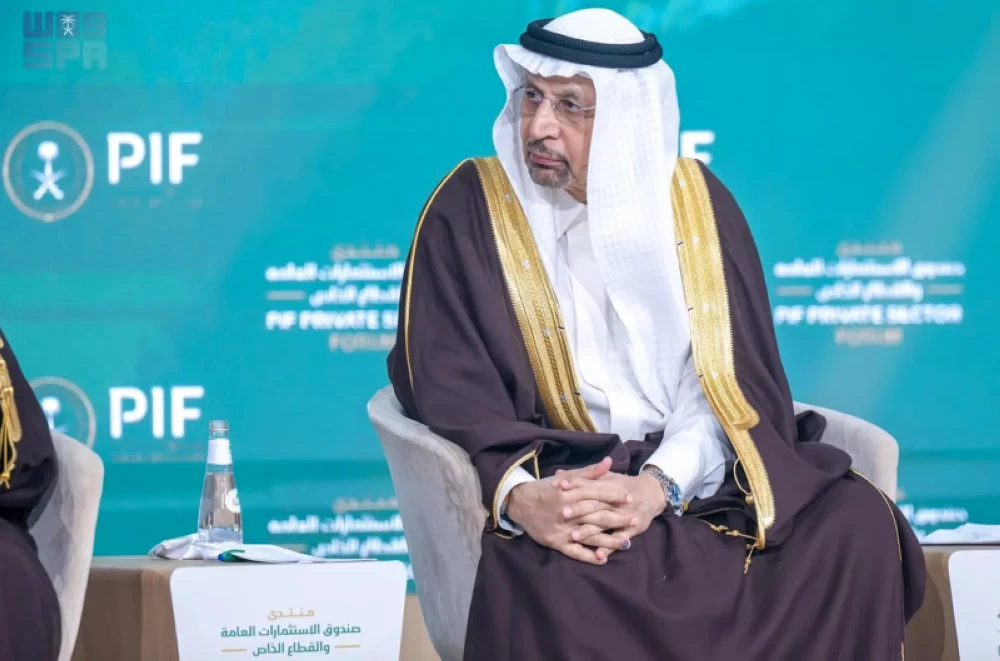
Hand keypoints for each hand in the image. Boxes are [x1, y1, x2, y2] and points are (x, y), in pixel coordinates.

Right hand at [507, 457, 634, 564]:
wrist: (519, 503)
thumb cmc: (545, 488)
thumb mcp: (566, 477)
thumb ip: (588, 472)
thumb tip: (608, 462)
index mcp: (568, 492)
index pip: (596, 494)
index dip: (614, 496)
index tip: (629, 498)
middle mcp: (566, 511)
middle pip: (595, 515)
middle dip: (617, 518)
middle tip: (635, 519)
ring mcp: (561, 529)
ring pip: (589, 535)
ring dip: (608, 540)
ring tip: (627, 543)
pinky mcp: (555, 542)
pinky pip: (574, 552)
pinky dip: (588, 556)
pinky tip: (602, 559)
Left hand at [557, 470, 666, 558]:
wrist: (653, 493)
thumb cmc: (624, 484)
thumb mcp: (608, 477)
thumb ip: (584, 476)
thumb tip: (559, 473)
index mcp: (610, 486)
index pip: (591, 485)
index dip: (576, 484)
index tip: (560, 485)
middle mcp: (616, 502)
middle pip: (595, 505)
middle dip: (579, 509)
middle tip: (562, 513)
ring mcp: (624, 517)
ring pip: (604, 524)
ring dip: (589, 531)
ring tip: (573, 536)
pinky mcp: (631, 530)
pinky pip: (618, 540)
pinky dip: (609, 549)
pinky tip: (598, 556)